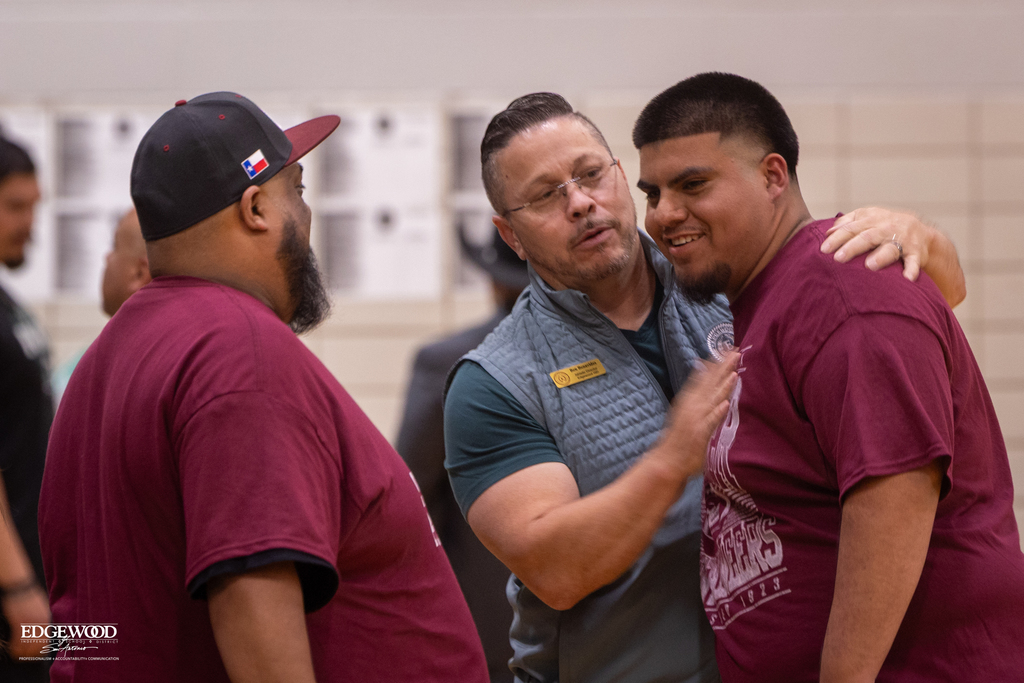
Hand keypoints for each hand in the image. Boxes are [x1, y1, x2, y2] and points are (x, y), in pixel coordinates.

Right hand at [3, 584, 49, 658]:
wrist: (20, 586)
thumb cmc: (28, 595)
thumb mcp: (40, 607)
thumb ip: (42, 618)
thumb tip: (43, 627)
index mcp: (46, 618)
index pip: (47, 639)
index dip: (42, 649)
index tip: (38, 654)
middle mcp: (40, 622)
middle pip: (39, 644)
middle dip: (32, 653)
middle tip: (26, 657)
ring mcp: (30, 623)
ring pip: (28, 645)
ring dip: (23, 652)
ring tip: (19, 655)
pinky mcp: (19, 623)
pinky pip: (18, 641)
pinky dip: (16, 648)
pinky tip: (13, 651)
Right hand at [652, 351, 738, 480]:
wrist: (668, 460)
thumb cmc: (679, 436)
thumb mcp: (686, 409)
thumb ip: (697, 392)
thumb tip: (704, 371)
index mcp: (690, 398)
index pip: (705, 376)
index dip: (717, 362)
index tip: (728, 348)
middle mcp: (692, 405)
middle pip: (710, 383)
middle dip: (723, 367)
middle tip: (735, 351)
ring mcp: (696, 419)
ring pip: (711, 399)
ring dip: (723, 386)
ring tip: (734, 372)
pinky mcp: (699, 433)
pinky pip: (710, 422)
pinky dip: (717, 412)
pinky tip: (725, 403)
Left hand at [820, 207, 935, 281]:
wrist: (920, 231)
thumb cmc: (885, 226)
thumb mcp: (868, 218)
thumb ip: (848, 223)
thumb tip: (827, 232)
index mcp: (872, 219)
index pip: (851, 228)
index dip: (837, 238)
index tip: (823, 249)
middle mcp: (886, 228)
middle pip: (867, 237)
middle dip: (853, 247)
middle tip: (838, 258)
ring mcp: (902, 240)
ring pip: (890, 248)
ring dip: (881, 257)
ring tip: (870, 266)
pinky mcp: (916, 252)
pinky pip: (914, 261)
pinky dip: (912, 269)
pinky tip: (907, 278)